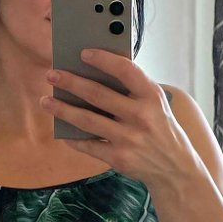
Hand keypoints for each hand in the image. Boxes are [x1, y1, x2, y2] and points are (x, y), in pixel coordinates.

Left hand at [41, 49, 197, 188]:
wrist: (176, 168)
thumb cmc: (160, 128)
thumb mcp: (156, 103)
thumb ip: (133, 89)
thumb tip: (93, 73)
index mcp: (152, 96)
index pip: (125, 70)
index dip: (103, 59)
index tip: (83, 53)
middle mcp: (141, 116)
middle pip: (98, 94)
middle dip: (70, 82)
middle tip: (52, 74)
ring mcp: (129, 138)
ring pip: (87, 120)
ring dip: (62, 109)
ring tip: (46, 100)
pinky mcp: (119, 158)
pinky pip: (88, 144)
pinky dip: (72, 137)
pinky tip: (60, 129)